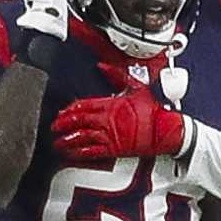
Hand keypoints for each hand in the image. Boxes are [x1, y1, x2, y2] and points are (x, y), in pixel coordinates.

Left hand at [52, 88, 186, 164]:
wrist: (166, 130)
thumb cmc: (153, 110)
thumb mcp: (137, 87)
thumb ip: (117, 75)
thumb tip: (103, 66)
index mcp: (111, 104)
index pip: (84, 105)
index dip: (70, 109)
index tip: (62, 112)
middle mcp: (108, 120)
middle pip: (79, 121)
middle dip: (64, 124)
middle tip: (54, 127)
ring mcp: (110, 136)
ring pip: (83, 137)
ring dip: (68, 140)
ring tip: (58, 142)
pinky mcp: (115, 149)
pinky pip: (93, 152)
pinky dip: (79, 153)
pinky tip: (71, 154)